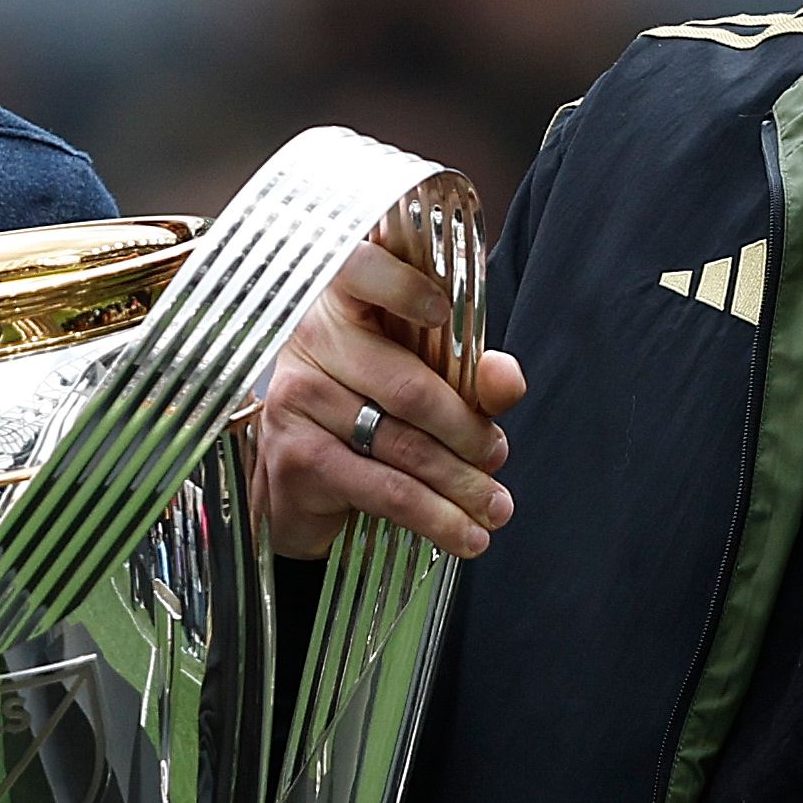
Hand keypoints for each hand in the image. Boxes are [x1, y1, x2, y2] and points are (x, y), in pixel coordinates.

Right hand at [259, 238, 528, 560]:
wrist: (295, 485)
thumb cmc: (364, 411)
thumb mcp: (420, 380)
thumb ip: (468, 375)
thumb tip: (506, 379)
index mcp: (342, 301)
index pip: (358, 269)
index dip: (399, 285)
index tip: (442, 311)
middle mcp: (311, 341)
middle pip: (408, 386)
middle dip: (467, 432)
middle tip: (497, 457)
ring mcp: (298, 399)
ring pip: (403, 445)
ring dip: (461, 484)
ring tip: (495, 508)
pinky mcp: (298, 456)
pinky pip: (383, 489)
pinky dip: (434, 517)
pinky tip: (465, 534)